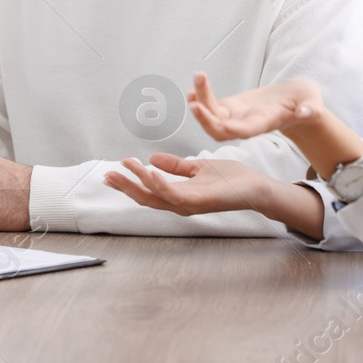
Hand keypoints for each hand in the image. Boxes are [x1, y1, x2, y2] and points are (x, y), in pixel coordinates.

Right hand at [103, 154, 270, 215]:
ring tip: (125, 167)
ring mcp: (189, 205)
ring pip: (156, 196)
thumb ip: (176, 165)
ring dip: (138, 181)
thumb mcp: (198, 167)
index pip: (148, 190)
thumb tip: (152, 158)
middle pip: (145, 197)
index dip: (129, 182)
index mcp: (179, 195)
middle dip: (125, 187)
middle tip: (107, 175)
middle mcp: (180, 203)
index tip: (112, 171)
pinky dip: (160, 183)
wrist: (256, 187)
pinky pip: (174, 194)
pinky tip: (149, 171)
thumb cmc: (232, 179)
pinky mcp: (199, 202)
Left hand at [187, 72, 323, 142]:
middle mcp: (247, 124)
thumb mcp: (313, 102)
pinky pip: (211, 106)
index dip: (231, 128)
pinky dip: (201, 96)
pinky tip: (195, 84)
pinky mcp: (231, 108)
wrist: (297, 102)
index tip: (219, 122)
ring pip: (212, 117)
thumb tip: (309, 112)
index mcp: (265, 123)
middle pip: (220, 131)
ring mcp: (236, 117)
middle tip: (193, 104)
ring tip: (197, 80)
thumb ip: (311, 109)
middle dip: (205, 120)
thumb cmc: (306, 102)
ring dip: (200, 101)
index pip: (245, 131)